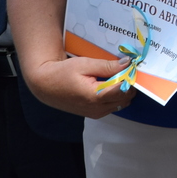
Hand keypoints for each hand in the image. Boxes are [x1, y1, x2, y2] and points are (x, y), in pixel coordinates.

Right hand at [20, 54, 135, 118]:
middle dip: (128, 84)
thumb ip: (107, 66)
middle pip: (125, 98)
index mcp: (95, 96)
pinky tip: (110, 85)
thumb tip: (127, 63)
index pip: (123, 89)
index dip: (129, 77)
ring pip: (121, 104)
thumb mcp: (84, 64)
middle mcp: (97, 108)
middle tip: (125, 70)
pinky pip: (113, 106)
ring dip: (123, 91)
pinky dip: (116, 97)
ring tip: (116, 77)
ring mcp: (96, 113)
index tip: (130, 66)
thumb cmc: (63, 73)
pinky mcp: (94, 114)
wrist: (46, 86)